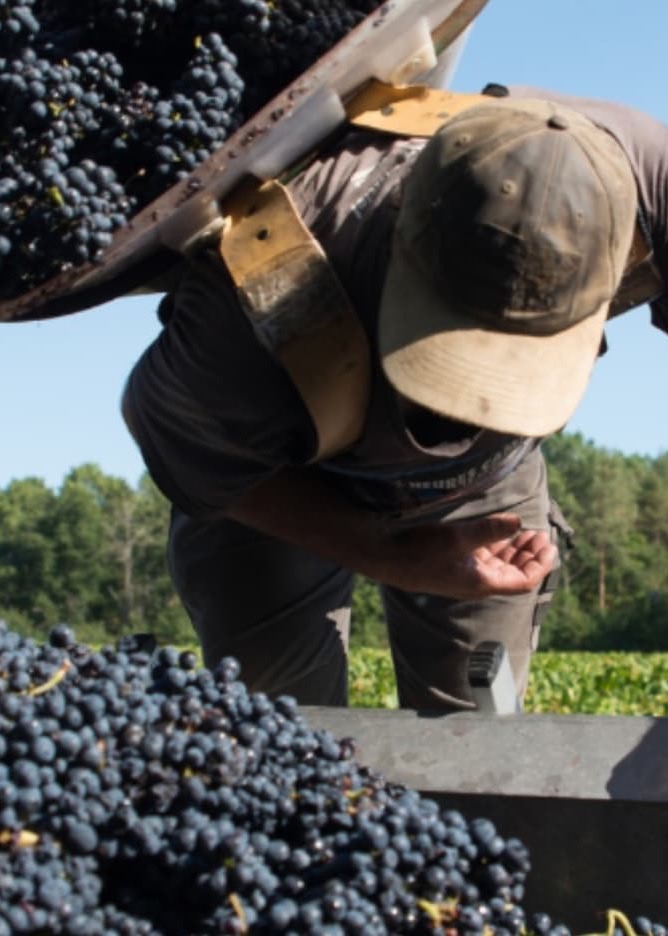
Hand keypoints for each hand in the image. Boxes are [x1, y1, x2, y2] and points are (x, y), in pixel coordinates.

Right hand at [390, 513, 556, 599]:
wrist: (385, 556)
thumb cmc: (420, 551)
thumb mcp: (458, 538)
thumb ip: (491, 530)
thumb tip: (519, 522)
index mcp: (482, 583)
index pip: (524, 581)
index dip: (540, 565)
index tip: (549, 545)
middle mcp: (477, 582)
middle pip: (515, 573)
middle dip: (531, 554)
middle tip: (541, 534)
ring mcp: (466, 573)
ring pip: (500, 564)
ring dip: (515, 549)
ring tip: (528, 532)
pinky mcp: (454, 563)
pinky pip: (484, 557)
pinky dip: (497, 546)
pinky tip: (502, 531)